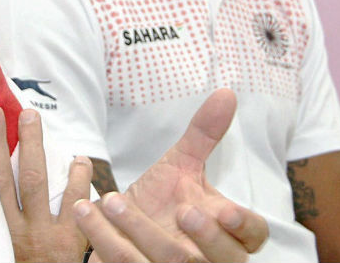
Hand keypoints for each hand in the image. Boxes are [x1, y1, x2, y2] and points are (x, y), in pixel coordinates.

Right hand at [0, 106, 91, 262]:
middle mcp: (17, 230)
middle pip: (6, 178)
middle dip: (1, 142)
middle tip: (0, 110)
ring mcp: (45, 234)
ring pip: (37, 183)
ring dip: (35, 148)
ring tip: (31, 118)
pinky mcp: (72, 241)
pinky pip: (76, 204)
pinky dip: (78, 180)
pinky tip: (79, 160)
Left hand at [74, 89, 266, 261]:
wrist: (120, 228)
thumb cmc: (162, 201)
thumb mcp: (181, 165)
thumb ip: (203, 134)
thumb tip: (226, 93)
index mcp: (225, 231)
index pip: (253, 236)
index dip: (243, 227)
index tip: (222, 209)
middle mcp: (206, 259)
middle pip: (221, 260)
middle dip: (204, 237)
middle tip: (181, 210)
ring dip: (137, 230)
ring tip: (110, 199)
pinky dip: (105, 240)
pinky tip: (86, 212)